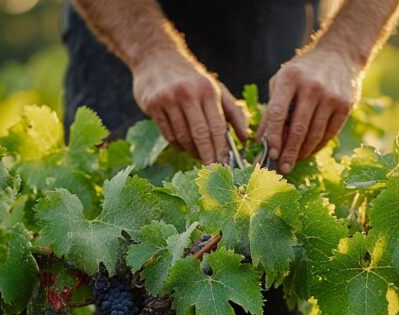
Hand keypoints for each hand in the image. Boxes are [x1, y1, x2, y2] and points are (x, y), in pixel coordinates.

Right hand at [133, 50, 247, 163]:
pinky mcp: (153, 105)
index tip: (226, 166)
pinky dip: (178, 145)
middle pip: (200, 134)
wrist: (156, 57)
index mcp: (207, 90)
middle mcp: (188, 94)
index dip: (222, 149)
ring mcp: (168, 99)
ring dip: (193, 152)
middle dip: (208, 156)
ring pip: (183, 137)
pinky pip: (168, 134)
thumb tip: (245, 139)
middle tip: (214, 172)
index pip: (217, 126)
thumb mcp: (215, 89)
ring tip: (200, 157)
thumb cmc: (192, 78)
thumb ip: (233, 113)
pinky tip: (185, 147)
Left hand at [259, 48, 361, 173]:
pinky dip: (317, 146)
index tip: (269, 154)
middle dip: (289, 153)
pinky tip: (308, 152)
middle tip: (282, 168)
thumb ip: (272, 108)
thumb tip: (261, 140)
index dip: (273, 137)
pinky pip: (329, 133)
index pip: (278, 113)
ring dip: (303, 152)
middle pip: (298, 129)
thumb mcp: (283, 81)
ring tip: (294, 162)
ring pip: (314, 134)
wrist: (340, 54)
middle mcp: (311, 87)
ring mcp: (331, 96)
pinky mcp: (345, 105)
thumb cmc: (303, 71)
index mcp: (290, 78)